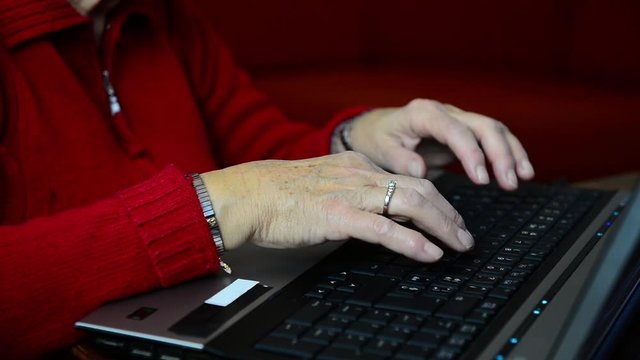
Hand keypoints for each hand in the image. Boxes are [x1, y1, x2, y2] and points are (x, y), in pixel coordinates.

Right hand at [201, 152, 473, 261]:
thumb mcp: (325, 184)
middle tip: (465, 235)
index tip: (450, 217)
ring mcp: (351, 194)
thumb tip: (377, 213)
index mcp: (358, 166)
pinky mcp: (338, 215)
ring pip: (410, 203)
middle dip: (450, 213)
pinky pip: (384, 228)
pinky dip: (412, 242)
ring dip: (442, 225)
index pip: (409, 178)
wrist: (249, 195)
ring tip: (459, 245)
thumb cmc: (280, 195)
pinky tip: (430, 254)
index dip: (437, 199)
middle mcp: (360, 175)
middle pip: (420, 188)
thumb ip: (353, 193)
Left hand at [347, 99, 534, 189]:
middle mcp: (445, 112)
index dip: (471, 153)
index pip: (455, 130)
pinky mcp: (464, 130)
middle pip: (483, 126)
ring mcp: (457, 118)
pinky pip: (492, 137)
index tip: (481, 178)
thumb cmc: (377, 139)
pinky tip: (521, 171)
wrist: (376, 128)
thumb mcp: (379, 149)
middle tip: (508, 183)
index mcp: (423, 114)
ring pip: (494, 129)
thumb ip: (399, 159)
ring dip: (511, 152)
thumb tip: (420, 170)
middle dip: (500, 154)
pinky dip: (509, 152)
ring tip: (522, 178)